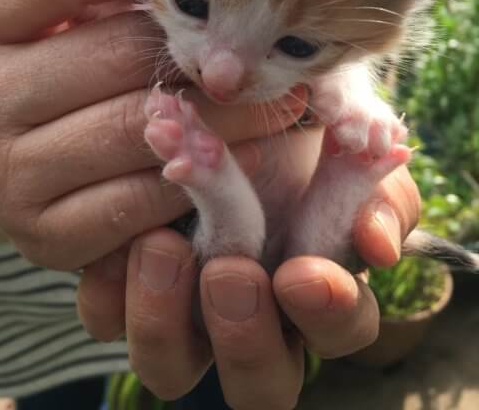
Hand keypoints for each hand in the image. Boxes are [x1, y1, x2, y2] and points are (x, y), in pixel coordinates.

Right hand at [0, 0, 304, 269]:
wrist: (14, 168)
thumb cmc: (57, 72)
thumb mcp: (66, 5)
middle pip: (115, 52)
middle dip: (204, 48)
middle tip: (269, 46)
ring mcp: (1, 173)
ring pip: (138, 128)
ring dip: (225, 116)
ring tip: (279, 100)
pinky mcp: (41, 236)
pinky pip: (144, 198)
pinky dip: (202, 174)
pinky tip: (240, 155)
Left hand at [78, 144, 419, 408]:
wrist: (208, 102)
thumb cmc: (283, 129)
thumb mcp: (337, 141)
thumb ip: (374, 189)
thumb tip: (377, 247)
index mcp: (313, 284)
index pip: (337, 327)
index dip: (328, 312)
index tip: (303, 273)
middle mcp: (249, 312)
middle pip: (259, 381)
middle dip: (245, 336)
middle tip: (231, 274)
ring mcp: (181, 308)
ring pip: (170, 365)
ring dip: (165, 319)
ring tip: (161, 246)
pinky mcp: (121, 288)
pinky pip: (106, 316)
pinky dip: (110, 287)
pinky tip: (119, 236)